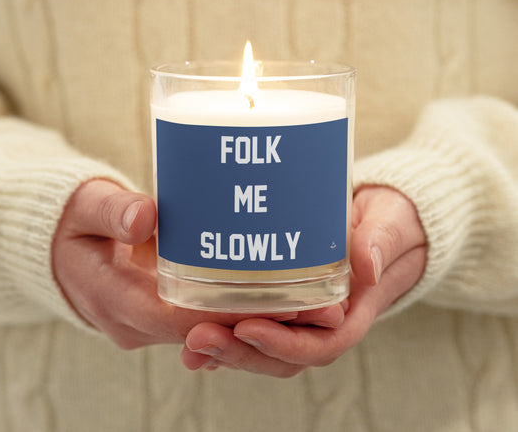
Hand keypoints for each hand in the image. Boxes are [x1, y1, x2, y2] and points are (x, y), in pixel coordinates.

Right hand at [52, 180, 343, 347]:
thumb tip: (145, 216)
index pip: (182, 320)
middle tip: (316, 306)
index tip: (280, 303)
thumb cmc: (73, 224)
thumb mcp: (85, 207)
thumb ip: (112, 210)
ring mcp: (149, 324)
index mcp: (115, 299)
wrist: (60, 249)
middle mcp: (136, 323)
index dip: (233, 315)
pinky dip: (236, 314)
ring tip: (310, 303)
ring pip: (209, 333)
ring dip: (255, 323)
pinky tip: (274, 297)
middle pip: (206, 333)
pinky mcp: (160, 315)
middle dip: (259, 323)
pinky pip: (203, 322)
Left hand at [181, 186, 426, 376]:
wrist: (385, 223)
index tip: (247, 328)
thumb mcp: (389, 225)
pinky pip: (256, 325)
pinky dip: (227, 333)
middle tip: (198, 337)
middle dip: (240, 353)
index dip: (283, 345)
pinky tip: (195, 329)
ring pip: (264, 347)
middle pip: (282, 355)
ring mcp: (304, 316)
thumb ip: (380, 242)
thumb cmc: (390, 224)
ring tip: (189, 341)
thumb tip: (367, 265)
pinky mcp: (287, 302)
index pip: (320, 345)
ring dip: (226, 348)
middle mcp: (325, 323)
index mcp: (353, 312)